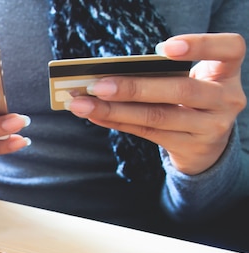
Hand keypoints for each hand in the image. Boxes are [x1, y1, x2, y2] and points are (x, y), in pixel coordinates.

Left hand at [65, 33, 246, 174]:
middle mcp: (225, 99)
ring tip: (83, 103)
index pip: (229, 50)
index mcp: (226, 72)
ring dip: (115, 110)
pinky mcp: (191, 147)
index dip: (201, 45)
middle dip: (134, 88)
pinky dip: (117, 121)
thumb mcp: (192, 81)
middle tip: (97, 85)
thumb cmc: (191, 100)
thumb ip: (164, 74)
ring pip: (158, 116)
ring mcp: (211, 127)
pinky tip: (95, 115)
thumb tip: (108, 73)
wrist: (208, 145)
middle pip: (181, 90)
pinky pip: (147, 132)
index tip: (165, 47)